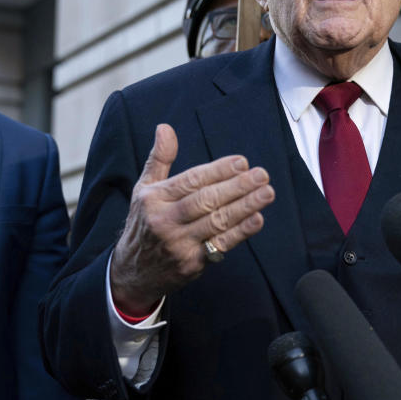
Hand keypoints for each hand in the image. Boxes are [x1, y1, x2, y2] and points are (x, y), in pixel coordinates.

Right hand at [110, 124, 274, 314]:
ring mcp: (178, 244)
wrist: (133, 272)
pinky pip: (220, 245)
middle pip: (205, 200)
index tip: (242, 162)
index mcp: (154, 199)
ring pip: (216, 222)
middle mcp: (164, 220)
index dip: (218, 171)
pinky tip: (257, 219)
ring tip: (267, 193)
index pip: (191, 181)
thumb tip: (165, 127)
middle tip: (262, 175)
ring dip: (245, 207)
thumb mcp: (144, 189)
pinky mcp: (191, 263)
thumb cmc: (144, 223)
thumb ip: (159, 159)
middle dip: (237, 187)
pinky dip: (240, 233)